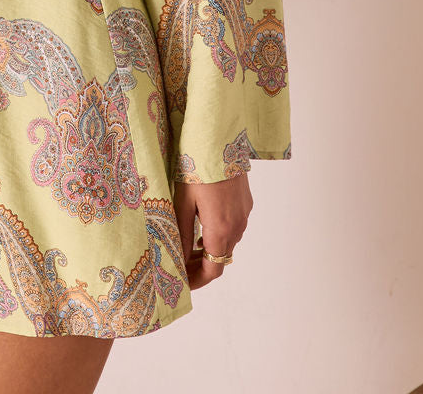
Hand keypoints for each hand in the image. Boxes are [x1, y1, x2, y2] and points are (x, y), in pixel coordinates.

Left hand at [173, 170, 252, 289]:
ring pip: (228, 243)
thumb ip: (181, 232)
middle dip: (200, 266)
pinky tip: (203, 226)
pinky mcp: (246, 202)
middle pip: (221, 259)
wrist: (220, 139)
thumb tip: (177, 257)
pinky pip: (234, 227)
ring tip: (187, 247)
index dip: (197, 280)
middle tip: (180, 266)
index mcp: (221, 229)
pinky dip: (219, 234)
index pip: (212, 270)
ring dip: (210, 250)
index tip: (183, 284)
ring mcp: (244, 214)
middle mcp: (238, 226)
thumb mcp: (183, 200)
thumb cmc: (197, 167)